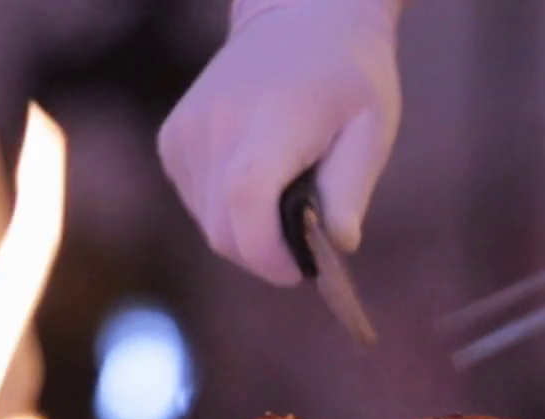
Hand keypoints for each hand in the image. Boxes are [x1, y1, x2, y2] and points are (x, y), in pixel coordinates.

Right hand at [158, 0, 404, 284]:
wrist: (299, 17)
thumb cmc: (347, 76)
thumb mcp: (371, 128)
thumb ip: (350, 190)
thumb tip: (337, 246)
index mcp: (267, 121)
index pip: (245, 204)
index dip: (270, 254)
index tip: (301, 268)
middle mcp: (214, 126)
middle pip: (223, 230)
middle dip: (265, 254)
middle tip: (302, 243)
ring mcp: (185, 133)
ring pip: (209, 224)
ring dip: (247, 232)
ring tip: (284, 197)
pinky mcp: (172, 140)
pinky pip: (197, 203)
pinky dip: (227, 210)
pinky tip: (258, 180)